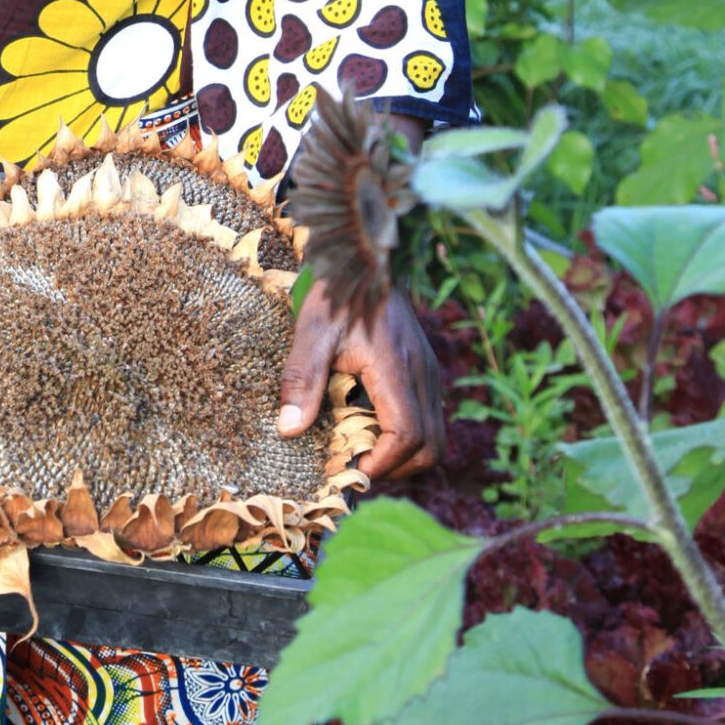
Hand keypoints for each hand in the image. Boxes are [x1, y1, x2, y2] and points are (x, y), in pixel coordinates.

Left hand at [276, 281, 444, 482]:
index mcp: (397, 368)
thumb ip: (302, 379)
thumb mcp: (311, 331)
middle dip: (395, 468)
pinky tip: (370, 423)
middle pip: (430, 448)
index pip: (409, 436)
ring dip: (402, 455)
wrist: (364, 256)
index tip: (350, 469)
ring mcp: (427, 372)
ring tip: (362, 449)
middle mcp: (422, 374)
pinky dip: (405, 435)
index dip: (382, 463)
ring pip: (434, 437)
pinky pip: (428, 417)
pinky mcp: (424, 370)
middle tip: (356, 465)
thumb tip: (289, 430)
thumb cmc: (336, 292)